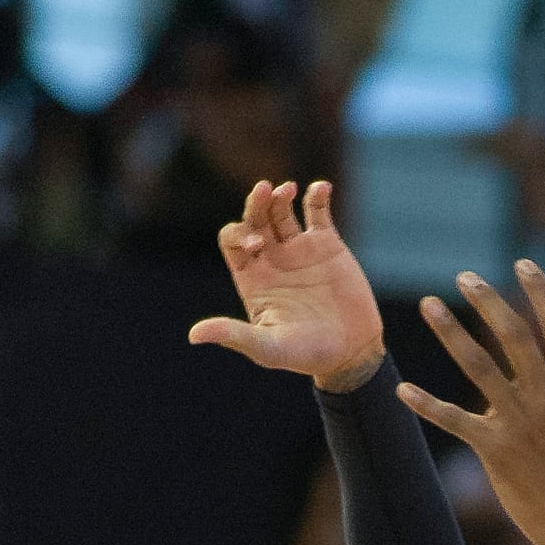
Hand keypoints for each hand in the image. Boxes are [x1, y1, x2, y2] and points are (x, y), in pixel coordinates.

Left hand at [191, 181, 385, 391]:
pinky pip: (318, 212)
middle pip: (255, 219)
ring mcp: (300, 250)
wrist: (351, 353)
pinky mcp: (327, 245)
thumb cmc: (305, 356)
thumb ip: (234, 335)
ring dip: (281, 196)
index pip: (232, 240)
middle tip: (264, 190)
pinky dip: (318, 196)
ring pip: (282, 211)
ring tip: (288, 190)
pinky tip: (320, 188)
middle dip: (256, 204)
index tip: (256, 244)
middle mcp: (272, 259)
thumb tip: (194, 336)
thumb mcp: (267, 347)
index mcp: (252, 277)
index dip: (238, 234)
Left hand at [396, 263, 544, 544]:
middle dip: (488, 300)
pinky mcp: (495, 449)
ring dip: (451, 332)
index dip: (540, 291)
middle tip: (464, 277)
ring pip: (478, 366)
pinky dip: (427, 404)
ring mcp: (518, 421)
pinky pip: (454, 420)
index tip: (523, 265)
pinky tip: (402, 389)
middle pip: (512, 334)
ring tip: (428, 304)